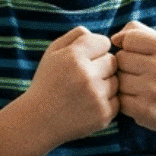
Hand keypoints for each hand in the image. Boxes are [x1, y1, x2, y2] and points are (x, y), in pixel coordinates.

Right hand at [25, 26, 118, 143]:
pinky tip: (89, 105)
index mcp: (73, 56)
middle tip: (84, 77)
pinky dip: (106, 102)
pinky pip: (117, 100)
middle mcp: (86, 75)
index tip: (86, 59)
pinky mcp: (103, 114)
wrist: (38, 121)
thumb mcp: (52, 53)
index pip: (104, 42)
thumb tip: (98, 34)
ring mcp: (96, 96)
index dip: (96, 50)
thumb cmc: (47, 83)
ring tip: (85, 92)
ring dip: (105, 84)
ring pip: (117, 81)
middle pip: (112, 61)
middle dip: (101, 67)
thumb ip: (75, 35)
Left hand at [111, 20, 155, 135]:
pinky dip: (124, 100)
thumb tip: (114, 39)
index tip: (139, 57)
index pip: (129, 39)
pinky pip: (118, 99)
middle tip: (140, 75)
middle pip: (120, 59)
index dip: (128, 47)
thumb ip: (137, 31)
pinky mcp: (144, 111)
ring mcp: (154, 91)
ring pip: (117, 79)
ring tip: (140, 88)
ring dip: (123, 84)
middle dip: (125, 66)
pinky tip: (138, 101)